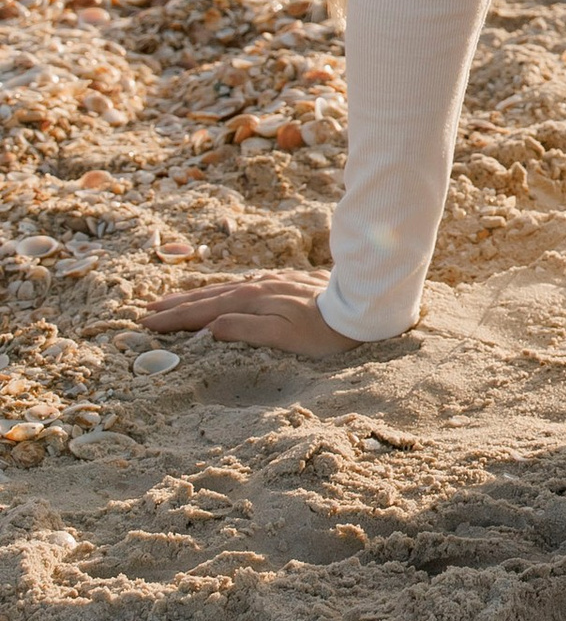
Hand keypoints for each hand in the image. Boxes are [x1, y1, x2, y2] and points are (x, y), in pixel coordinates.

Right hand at [139, 268, 351, 357]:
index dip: (175, 318)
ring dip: (195, 296)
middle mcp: (258, 288)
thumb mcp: (285, 336)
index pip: (203, 311)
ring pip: (223, 289)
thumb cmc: (325, 331)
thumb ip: (246, 330)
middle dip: (176, 305)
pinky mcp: (284, 284)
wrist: (363, 307)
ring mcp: (271, 284)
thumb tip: (209, 326)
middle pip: (209, 297)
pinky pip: (241, 286)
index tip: (146, 323)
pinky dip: (220, 291)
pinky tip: (220, 294)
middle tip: (146, 311)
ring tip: (171, 301)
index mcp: (253, 301)